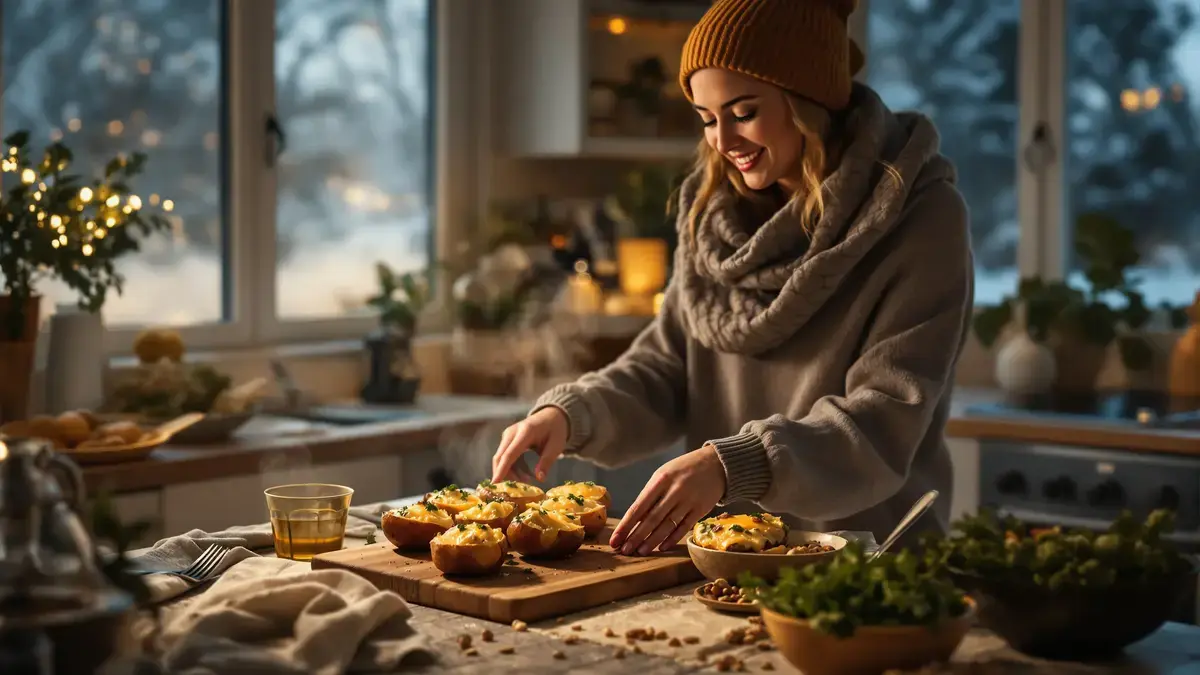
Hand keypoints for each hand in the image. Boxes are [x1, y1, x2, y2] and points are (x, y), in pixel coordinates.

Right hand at [492, 407, 568, 482]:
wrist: (552, 416)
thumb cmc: (555, 431)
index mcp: (525, 432)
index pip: (509, 454)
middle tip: (515, 490)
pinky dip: (513, 469)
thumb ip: (547, 461)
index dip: (502, 470)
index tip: (495, 484)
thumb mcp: (556, 445)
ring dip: (511, 473)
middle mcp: (512, 432)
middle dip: (504, 475)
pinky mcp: (508, 441)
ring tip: (528, 482)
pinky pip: (506, 458)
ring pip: (502, 459)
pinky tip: (526, 476)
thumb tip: (540, 479)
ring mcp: (508, 436)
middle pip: (500, 457)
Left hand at [610, 444, 725, 555]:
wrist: (717, 463)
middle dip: (636, 537)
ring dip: (652, 541)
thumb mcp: (664, 474)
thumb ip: (651, 494)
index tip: (615, 539)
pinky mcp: (700, 509)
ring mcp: (688, 501)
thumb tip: (636, 520)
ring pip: (667, 525)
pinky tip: (662, 547)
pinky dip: (672, 539)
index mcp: (660, 480)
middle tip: (624, 550)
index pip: (638, 507)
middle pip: (651, 519)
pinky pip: (684, 527)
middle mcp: (674, 490)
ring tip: (640, 551)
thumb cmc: (684, 469)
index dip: (625, 525)